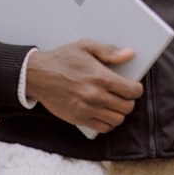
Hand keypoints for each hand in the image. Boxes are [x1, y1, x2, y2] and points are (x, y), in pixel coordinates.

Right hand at [25, 40, 143, 134]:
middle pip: (127, 107)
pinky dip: (108, 123)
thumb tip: (129, 54)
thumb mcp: (85, 46)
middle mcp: (95, 96)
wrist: (36, 75)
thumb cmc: (61, 59)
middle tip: (123, 95)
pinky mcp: (78, 119)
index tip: (133, 87)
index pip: (132, 91)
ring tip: (114, 104)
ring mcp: (87, 110)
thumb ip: (109, 51)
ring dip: (119, 112)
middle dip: (129, 101)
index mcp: (100, 77)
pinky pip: (103, 128)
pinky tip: (104, 113)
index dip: (136, 89)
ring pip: (117, 120)